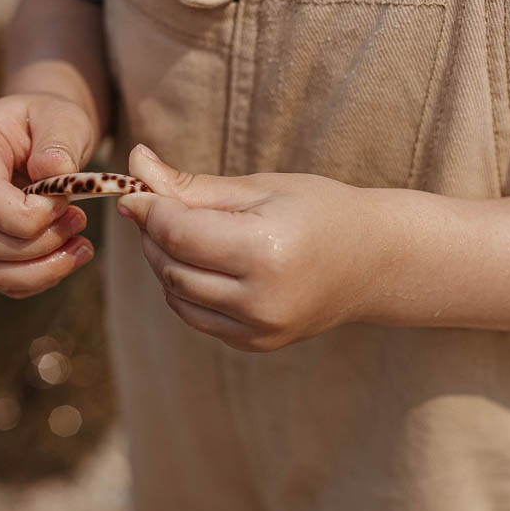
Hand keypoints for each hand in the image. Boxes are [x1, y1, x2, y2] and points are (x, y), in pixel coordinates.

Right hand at [0, 92, 96, 297]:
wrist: (38, 134)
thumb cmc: (48, 122)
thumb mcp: (61, 117)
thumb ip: (59, 141)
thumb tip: (55, 172)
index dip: (29, 215)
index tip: (67, 201)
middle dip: (41, 243)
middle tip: (80, 219)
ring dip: (43, 269)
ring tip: (82, 246)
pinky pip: (2, 280)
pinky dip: (40, 278)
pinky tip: (69, 256)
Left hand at [117, 145, 386, 351]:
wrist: (375, 261)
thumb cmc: (320, 210)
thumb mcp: (260, 188)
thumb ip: (192, 185)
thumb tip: (134, 166)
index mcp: (266, 251)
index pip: (178, 234)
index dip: (147, 209)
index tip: (135, 189)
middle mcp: (261, 300)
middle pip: (171, 267)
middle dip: (154, 234)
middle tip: (162, 205)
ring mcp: (260, 329)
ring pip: (176, 296)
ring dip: (166, 262)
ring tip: (186, 232)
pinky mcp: (256, 344)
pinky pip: (196, 316)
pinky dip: (186, 289)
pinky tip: (205, 263)